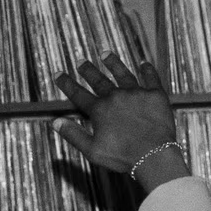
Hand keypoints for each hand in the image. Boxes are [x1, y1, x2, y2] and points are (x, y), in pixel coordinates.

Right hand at [53, 54, 179, 178]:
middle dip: (88, 70)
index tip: (58, 74)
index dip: (67, 84)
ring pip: (123, 74)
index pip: (78, 94)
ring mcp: (136, 94)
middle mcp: (116, 97)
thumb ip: (73, 134)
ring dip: (113, 63)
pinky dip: (147, 70)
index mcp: (99, 110)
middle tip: (81, 62)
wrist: (153, 155)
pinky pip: (151, 78)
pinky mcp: (156, 95)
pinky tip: (144, 63)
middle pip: (99, 80)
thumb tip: (55, 121)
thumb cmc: (121, 157)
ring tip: (106, 54)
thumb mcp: (91, 150)